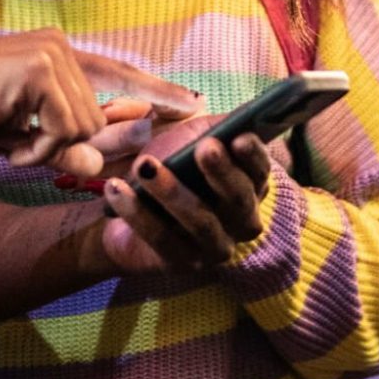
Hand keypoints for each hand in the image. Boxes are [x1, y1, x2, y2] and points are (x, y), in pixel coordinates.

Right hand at [0, 30, 201, 172]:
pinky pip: (64, 127)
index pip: (119, 72)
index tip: (193, 103)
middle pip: (99, 116)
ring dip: (46, 147)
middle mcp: (60, 46)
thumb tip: (100, 162)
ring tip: (8, 139)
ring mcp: (52, 53)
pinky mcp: (40, 68)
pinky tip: (8, 139)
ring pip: (84, 125)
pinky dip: (37, 146)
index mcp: (58, 54)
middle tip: (20, 150)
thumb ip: (64, 140)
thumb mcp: (22, 134)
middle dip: (67, 145)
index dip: (156, 89)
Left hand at [100, 117, 269, 270]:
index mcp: (248, 186)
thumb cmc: (169, 160)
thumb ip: (211, 124)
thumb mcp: (190, 135)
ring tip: (145, 166)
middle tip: (204, 148)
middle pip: (238, 200)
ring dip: (171, 192)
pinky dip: (137, 214)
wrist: (129, 202)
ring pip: (199, 222)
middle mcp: (239, 221)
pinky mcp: (180, 263)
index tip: (240, 137)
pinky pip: (161, 240)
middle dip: (221, 172)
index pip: (261, 172)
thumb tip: (234, 115)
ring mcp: (212, 247)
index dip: (255, 156)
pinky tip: (117, 188)